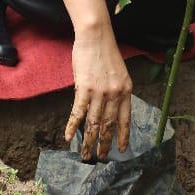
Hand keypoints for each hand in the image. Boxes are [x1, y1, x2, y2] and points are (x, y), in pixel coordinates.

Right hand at [65, 27, 131, 160]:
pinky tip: (68, 137)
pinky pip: (78, 113)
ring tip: (85, 155)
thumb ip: (114, 91)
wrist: (96, 36)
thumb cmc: (105, 52)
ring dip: (89, 142)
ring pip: (93, 124)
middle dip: (104, 144)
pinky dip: (72, 127)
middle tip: (100, 158)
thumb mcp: (118, 73)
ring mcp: (100, 93)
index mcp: (126, 90)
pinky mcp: (84, 89)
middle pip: (108, 125)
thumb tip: (106, 107)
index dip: (123, 136)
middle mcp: (115, 94)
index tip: (121, 149)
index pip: (125, 119)